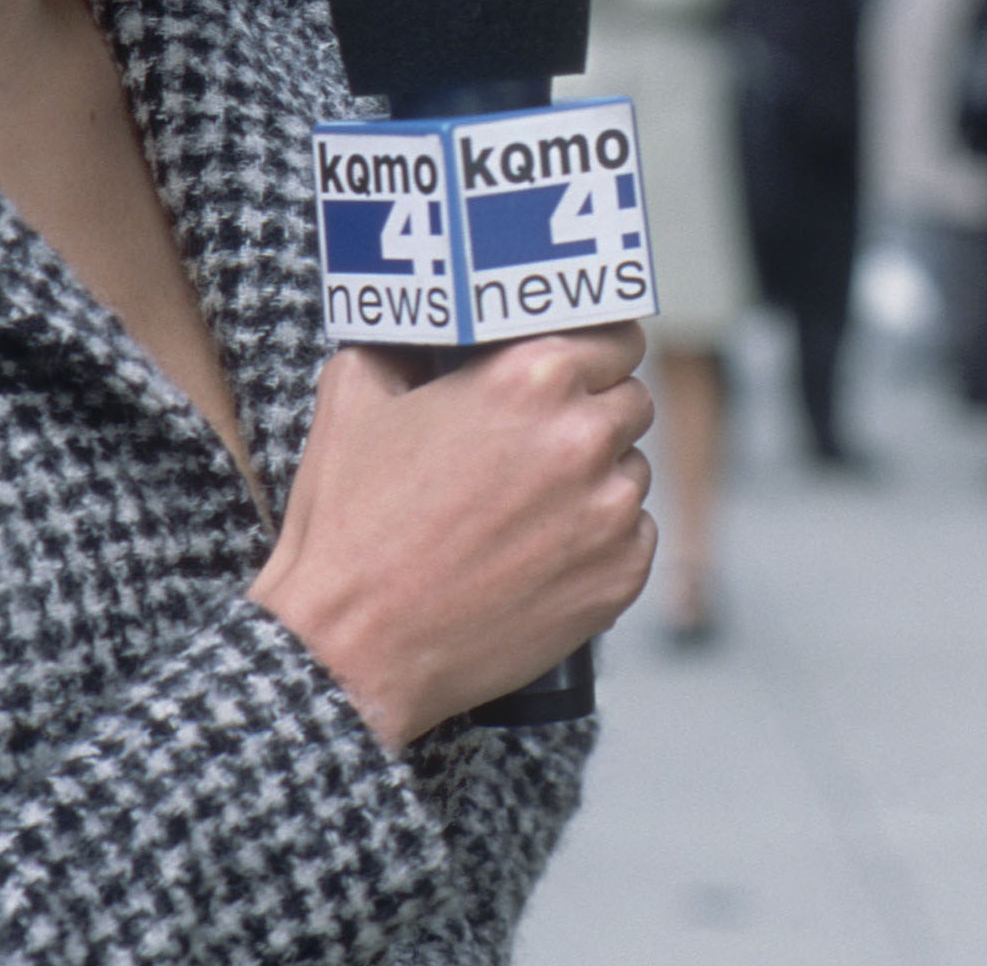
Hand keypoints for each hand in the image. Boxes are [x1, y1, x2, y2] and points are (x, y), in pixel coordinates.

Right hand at [250, 324, 656, 748]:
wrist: (351, 649)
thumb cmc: (351, 527)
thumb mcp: (354, 398)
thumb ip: (405, 347)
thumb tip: (430, 337)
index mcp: (531, 377)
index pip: (617, 338)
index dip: (595, 352)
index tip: (577, 370)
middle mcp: (584, 437)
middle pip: (631, 402)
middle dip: (592, 415)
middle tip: (540, 443)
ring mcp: (610, 512)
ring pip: (633, 472)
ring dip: (597, 480)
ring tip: (529, 509)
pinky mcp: (619, 578)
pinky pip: (635, 536)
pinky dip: (599, 540)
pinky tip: (540, 553)